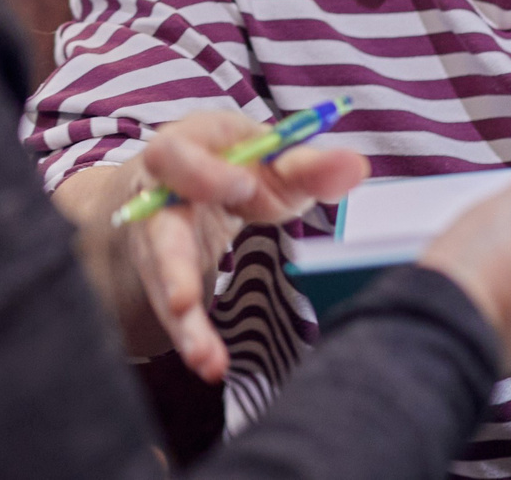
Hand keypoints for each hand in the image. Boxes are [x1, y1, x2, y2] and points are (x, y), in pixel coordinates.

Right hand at [109, 111, 368, 383]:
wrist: (188, 186)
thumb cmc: (235, 167)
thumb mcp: (271, 162)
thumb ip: (309, 167)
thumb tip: (356, 166)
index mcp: (186, 147)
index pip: (175, 153)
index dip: (204, 172)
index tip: (245, 189)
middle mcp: (157, 196)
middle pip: (155, 227)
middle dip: (170, 265)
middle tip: (185, 299)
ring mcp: (154, 239)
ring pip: (159, 280)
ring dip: (182, 321)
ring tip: (206, 358)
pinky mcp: (161, 277)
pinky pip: (169, 309)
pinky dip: (190, 338)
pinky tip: (210, 364)